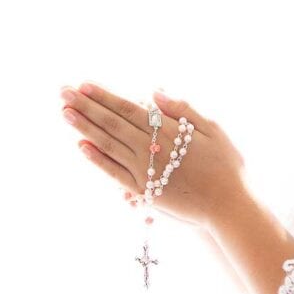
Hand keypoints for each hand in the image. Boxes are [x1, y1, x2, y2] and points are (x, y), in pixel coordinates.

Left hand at [61, 82, 246, 227]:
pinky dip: (98, 160)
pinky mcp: (144, 192)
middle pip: (112, 123)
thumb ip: (184, 111)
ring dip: (85, 128)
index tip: (84, 85)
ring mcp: (146, 171)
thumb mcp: (213, 131)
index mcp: (169, 131)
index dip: (104, 97)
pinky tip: (82, 146)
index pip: (128, 108)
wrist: (230, 207)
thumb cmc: (227, 168)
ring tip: (65, 113)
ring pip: (109, 145)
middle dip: (86, 106)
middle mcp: (153, 149)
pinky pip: (115, 173)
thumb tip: (155, 92)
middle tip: (63, 92)